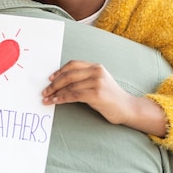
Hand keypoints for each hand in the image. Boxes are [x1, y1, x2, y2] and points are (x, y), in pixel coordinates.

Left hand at [41, 60, 167, 136]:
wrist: (127, 108)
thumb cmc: (110, 97)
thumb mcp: (98, 82)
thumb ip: (83, 79)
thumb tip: (61, 83)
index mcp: (96, 67)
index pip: (73, 65)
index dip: (59, 71)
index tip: (50, 79)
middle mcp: (96, 72)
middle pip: (69, 75)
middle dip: (54, 84)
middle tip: (44, 91)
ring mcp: (97, 82)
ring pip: (70, 86)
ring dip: (55, 93)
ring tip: (47, 99)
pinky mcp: (97, 94)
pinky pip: (74, 95)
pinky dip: (62, 99)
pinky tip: (56, 102)